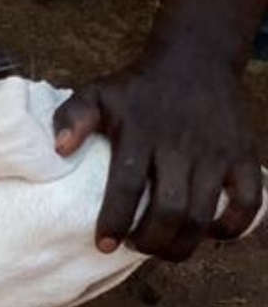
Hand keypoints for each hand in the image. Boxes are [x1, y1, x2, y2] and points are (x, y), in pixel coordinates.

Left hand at [53, 51, 262, 260]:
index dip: (115, 222)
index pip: (126, 186)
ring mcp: (217, 152)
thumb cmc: (138, 88)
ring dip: (182, 243)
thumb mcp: (97, 92)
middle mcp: (181, 145)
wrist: (197, 59)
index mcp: (141, 133)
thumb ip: (72, 117)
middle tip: (136, 246)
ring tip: (163, 248)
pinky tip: (211, 232)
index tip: (104, 244)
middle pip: (170, 209)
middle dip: (150, 241)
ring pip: (204, 213)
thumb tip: (58, 150)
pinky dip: (233, 226)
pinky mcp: (244, 154)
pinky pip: (249, 201)